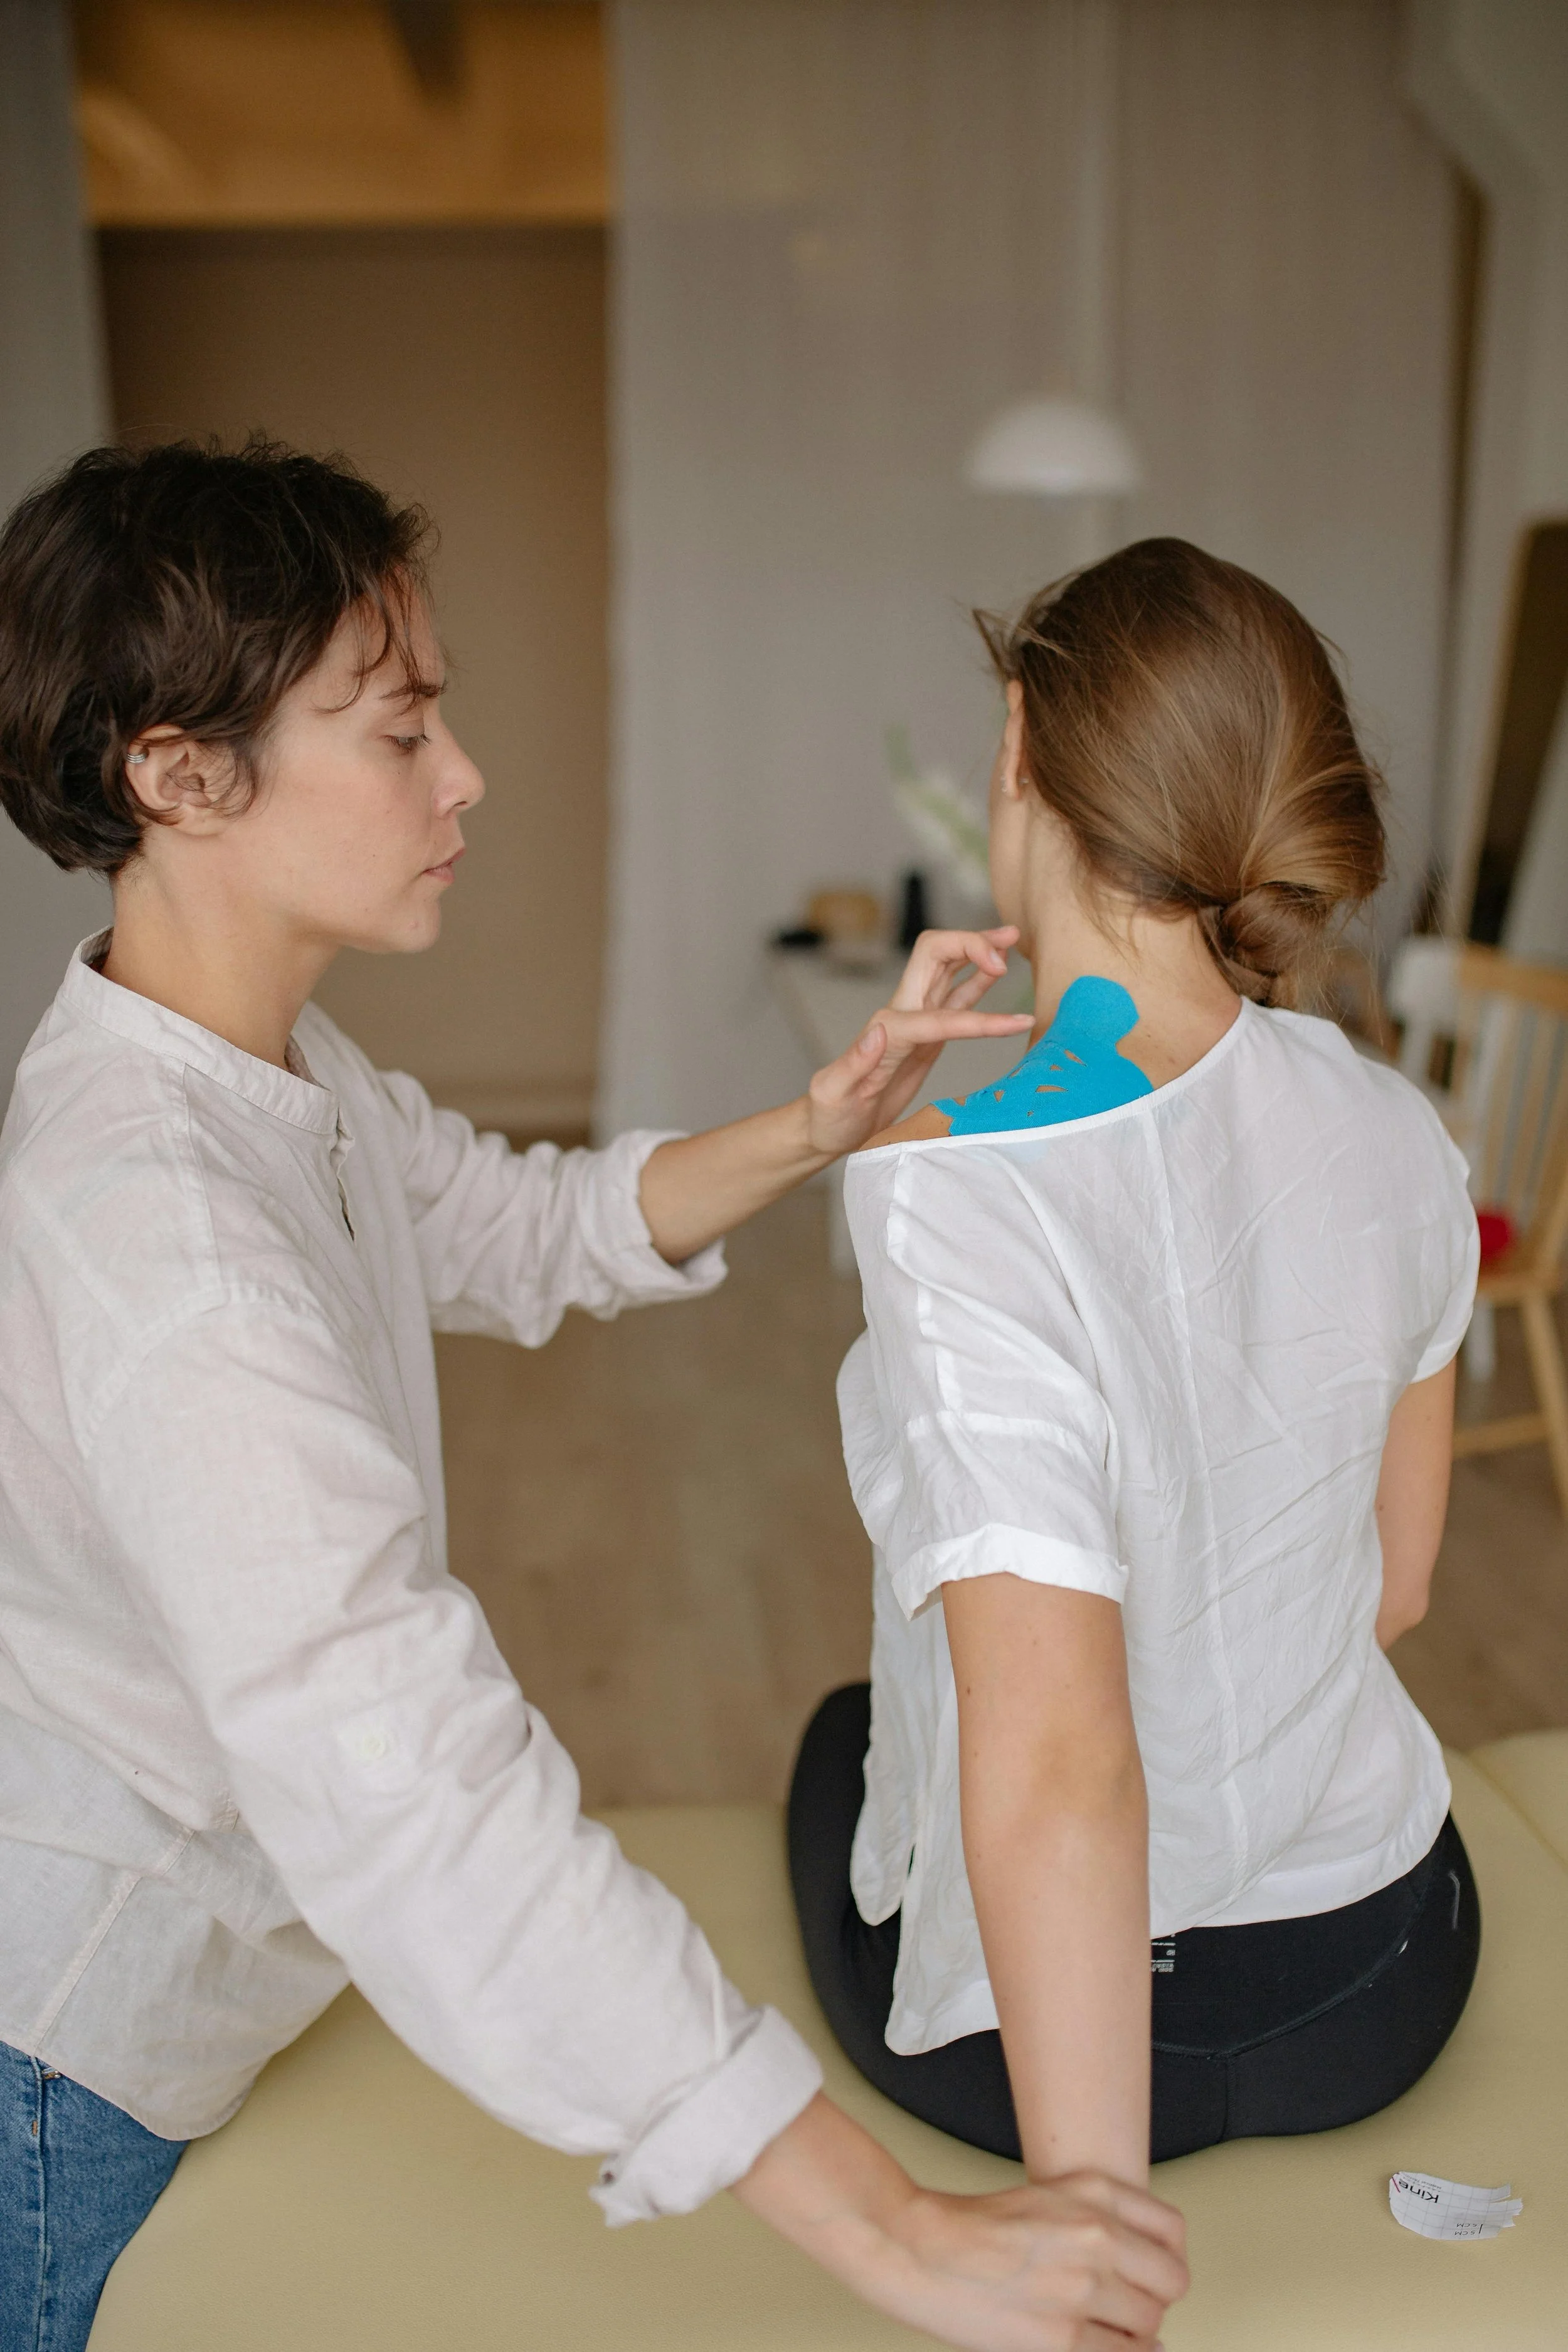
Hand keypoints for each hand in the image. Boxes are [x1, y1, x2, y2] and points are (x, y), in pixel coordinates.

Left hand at [804, 927, 1032, 1157]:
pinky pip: (958, 999)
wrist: (829, 1127)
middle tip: (1009, 942)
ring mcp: (917, 1021)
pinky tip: (1000, 973)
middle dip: (972, 943)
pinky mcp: (927, 1035)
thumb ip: (854, 1063)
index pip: (935, 1013)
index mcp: (886, 1030)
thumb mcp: (833, 1094)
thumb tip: (878, 1031)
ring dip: (980, 951)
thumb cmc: (830, 1116)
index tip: (1010, 1013)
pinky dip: (981, 983)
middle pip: (937, 955)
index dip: (975, 1009)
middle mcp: (901, 1015)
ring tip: (1012, 937)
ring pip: (951, 969)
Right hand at [874, 2173, 1187, 2351]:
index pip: (1172, 2230)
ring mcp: (1082, 2287)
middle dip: (1155, 2298)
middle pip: (1170, 2282)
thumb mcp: (1045, 2198)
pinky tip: (1100, 2345)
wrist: (917, 2248)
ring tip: (1108, 2328)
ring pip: (1150, 2323)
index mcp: (1093, 2192)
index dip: (1166, 2258)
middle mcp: (1096, 2234)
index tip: (1155, 2272)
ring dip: (1134, 2331)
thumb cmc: (970, 2227)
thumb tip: (1134, 2262)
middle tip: (1133, 2306)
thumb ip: (1094, 2218)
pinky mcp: (1062, 2337)